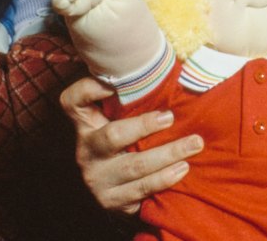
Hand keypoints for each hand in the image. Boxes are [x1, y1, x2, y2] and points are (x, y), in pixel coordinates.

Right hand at [59, 77, 203, 214]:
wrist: (122, 191)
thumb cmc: (131, 143)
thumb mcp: (124, 119)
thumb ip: (136, 97)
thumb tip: (175, 66)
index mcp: (87, 125)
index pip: (72, 102)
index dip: (87, 90)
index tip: (112, 84)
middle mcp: (87, 151)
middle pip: (112, 136)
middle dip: (145, 126)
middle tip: (170, 117)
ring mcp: (98, 179)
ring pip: (134, 166)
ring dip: (168, 154)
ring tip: (194, 144)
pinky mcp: (112, 202)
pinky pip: (141, 190)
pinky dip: (164, 179)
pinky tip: (183, 169)